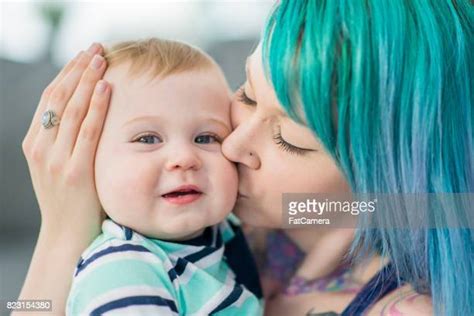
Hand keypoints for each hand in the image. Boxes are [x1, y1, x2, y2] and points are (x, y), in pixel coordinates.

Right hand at [22, 43, 109, 243]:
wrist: (67, 236)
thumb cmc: (72, 200)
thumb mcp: (61, 166)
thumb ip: (68, 142)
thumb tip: (90, 112)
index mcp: (35, 143)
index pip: (50, 99)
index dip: (67, 73)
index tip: (83, 55)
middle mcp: (40, 147)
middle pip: (58, 98)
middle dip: (77, 69)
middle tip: (95, 48)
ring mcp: (55, 159)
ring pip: (71, 109)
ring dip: (86, 80)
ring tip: (101, 58)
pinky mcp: (74, 171)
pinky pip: (87, 130)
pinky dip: (96, 106)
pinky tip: (106, 87)